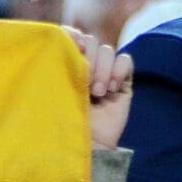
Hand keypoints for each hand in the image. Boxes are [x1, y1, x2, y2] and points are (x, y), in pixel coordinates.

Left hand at [62, 26, 133, 149]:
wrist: (86, 146)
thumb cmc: (64, 122)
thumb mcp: (54, 92)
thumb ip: (56, 67)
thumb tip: (61, 42)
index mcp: (64, 64)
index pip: (70, 36)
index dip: (72, 36)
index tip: (72, 47)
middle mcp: (85, 65)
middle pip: (91, 41)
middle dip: (89, 59)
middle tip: (85, 82)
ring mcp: (105, 72)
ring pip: (108, 50)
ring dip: (104, 68)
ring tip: (98, 92)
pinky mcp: (123, 82)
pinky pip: (126, 60)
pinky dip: (119, 70)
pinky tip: (112, 89)